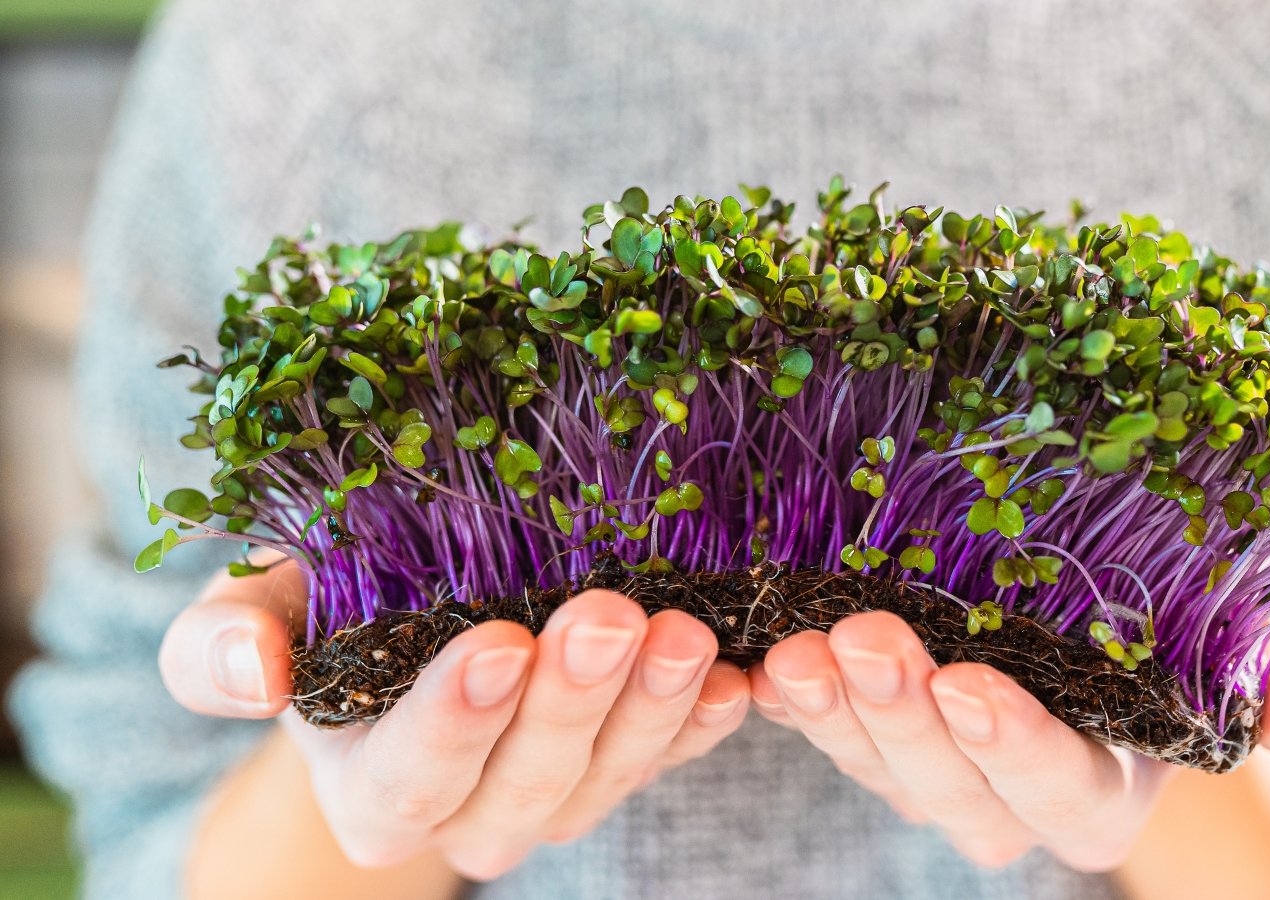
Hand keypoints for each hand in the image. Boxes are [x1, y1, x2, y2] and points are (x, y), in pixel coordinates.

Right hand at [159, 559, 751, 879]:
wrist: (406, 607)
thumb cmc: (323, 604)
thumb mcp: (259, 606)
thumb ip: (223, 643)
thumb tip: (252, 673)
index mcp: (374, 789)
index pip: (412, 776)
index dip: (456, 719)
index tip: (499, 642)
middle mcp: (470, 811)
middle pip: (528, 782)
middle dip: (573, 703)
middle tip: (609, 615)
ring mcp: (559, 791)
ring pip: (612, 776)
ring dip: (653, 707)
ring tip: (684, 630)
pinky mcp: (628, 757)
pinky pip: (676, 755)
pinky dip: (707, 717)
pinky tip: (735, 671)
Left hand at [747, 612, 1269, 870]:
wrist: (1114, 622)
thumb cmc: (1195, 635)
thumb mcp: (1264, 649)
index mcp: (1098, 794)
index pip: (1056, 785)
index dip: (1014, 745)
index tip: (973, 684)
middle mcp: (1003, 796)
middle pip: (945, 782)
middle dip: (903, 718)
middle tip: (867, 641)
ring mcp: (929, 766)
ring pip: (872, 760)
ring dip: (832, 709)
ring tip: (800, 646)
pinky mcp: (872, 727)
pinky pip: (823, 725)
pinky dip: (789, 696)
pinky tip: (760, 650)